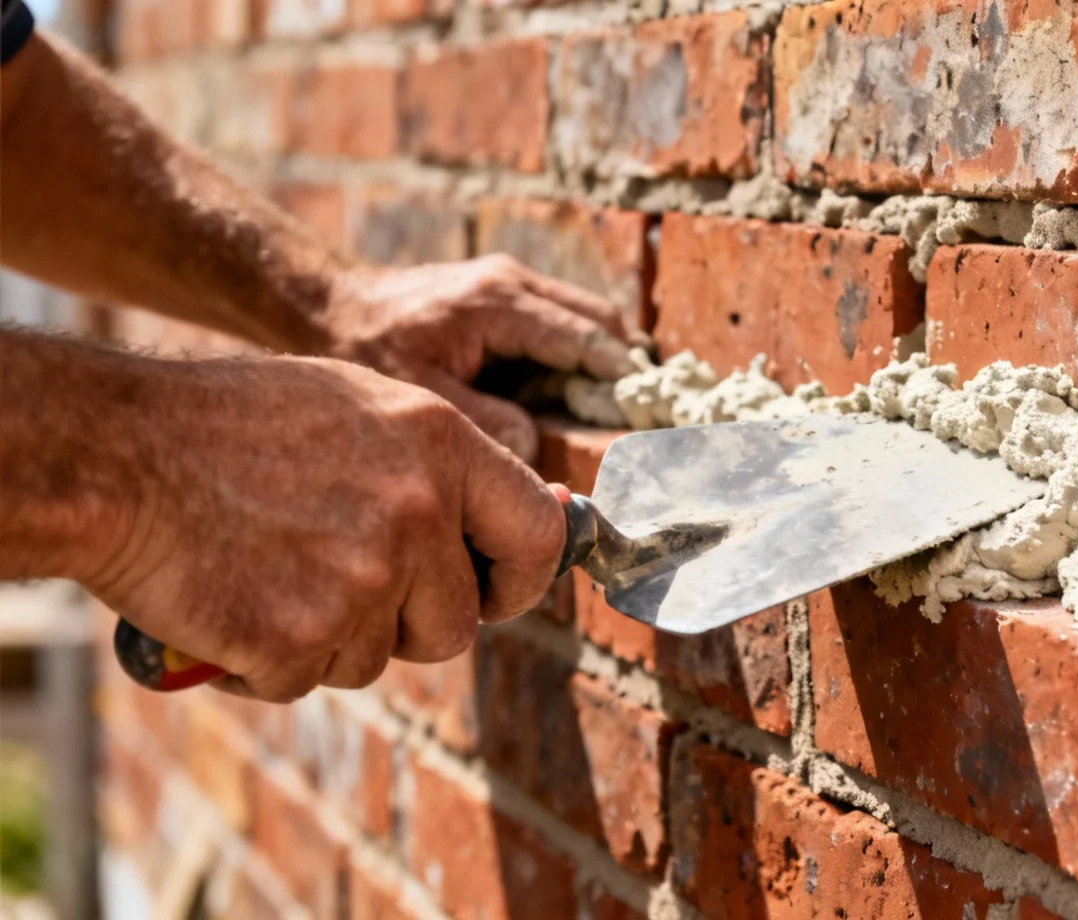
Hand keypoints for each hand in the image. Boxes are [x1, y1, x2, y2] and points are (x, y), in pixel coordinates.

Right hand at [85, 354, 563, 701]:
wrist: (116, 454)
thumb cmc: (232, 423)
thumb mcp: (360, 406)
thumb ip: (441, 464)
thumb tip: (513, 522)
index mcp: (442, 446)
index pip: (539, 535)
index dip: (522, 579)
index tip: (496, 593)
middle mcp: (416, 512)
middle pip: (456, 625)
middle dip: (409, 624)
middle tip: (345, 587)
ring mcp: (360, 579)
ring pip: (378, 658)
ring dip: (331, 637)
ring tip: (271, 571)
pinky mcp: (298, 637)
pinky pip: (306, 679)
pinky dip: (268, 660)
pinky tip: (232, 600)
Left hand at [322, 256, 639, 461]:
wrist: (322, 304)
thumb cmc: (365, 348)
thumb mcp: (425, 397)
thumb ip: (488, 423)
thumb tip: (538, 447)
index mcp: (500, 303)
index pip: (587, 336)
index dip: (621, 375)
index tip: (647, 410)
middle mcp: (514, 282)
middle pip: (600, 318)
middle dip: (623, 364)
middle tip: (638, 413)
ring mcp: (510, 283)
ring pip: (586, 316)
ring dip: (602, 359)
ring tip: (611, 409)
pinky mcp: (502, 293)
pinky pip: (559, 321)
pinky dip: (576, 353)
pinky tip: (570, 395)